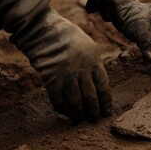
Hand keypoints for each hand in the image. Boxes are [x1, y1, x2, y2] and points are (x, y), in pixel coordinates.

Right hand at [11, 8, 111, 122]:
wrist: (44, 29)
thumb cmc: (65, 35)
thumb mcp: (87, 45)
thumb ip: (92, 63)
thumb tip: (95, 81)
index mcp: (95, 60)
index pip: (104, 86)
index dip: (106, 102)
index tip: (107, 112)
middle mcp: (83, 69)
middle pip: (91, 97)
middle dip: (93, 112)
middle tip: (93, 120)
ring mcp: (67, 75)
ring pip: (75, 101)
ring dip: (77, 113)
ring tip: (78, 119)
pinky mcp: (52, 79)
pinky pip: (58, 99)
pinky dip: (61, 107)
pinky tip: (62, 111)